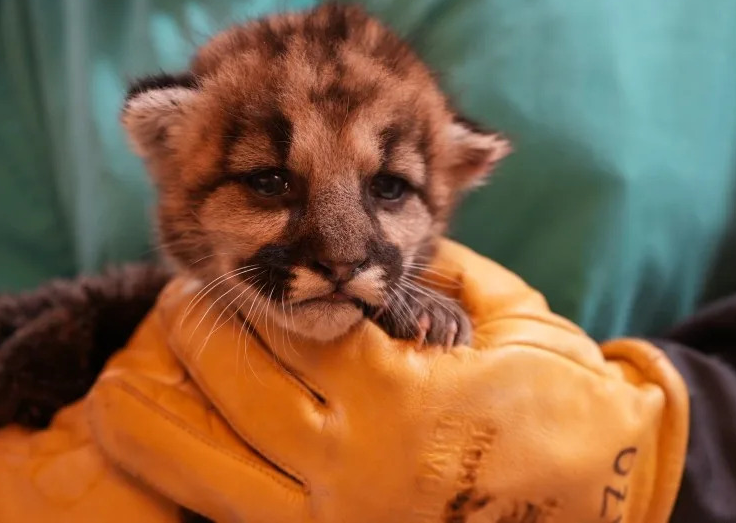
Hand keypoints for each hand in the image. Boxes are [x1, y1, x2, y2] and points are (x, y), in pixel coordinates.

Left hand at [87, 239, 688, 522]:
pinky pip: (221, 507)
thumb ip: (420, 270)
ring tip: (139, 372)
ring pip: (192, 462)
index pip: (283, 322)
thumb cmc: (556, 396)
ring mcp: (329, 520)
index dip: (246, 283)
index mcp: (397, 393)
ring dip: (151, 408)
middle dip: (190, 332)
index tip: (223, 264)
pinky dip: (181, 467)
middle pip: (222, 384)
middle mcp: (350, 463)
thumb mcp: (500, 315)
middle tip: (181, 303)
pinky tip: (168, 433)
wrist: (596, 495)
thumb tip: (343, 241)